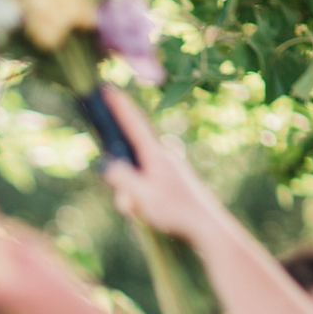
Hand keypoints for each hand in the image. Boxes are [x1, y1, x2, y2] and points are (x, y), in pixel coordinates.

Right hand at [96, 89, 213, 244]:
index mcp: (155, 155)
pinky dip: (141, 200)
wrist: (207, 227)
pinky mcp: (170, 179)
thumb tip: (105, 165)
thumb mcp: (142, 198)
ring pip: (135, 175)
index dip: (118, 106)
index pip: (132, 124)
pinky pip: (145, 184)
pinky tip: (151, 214)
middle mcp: (162, 156)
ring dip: (132, 195)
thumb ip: (121, 179)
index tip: (106, 87)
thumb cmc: (176, 212)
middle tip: (130, 202)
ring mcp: (167, 167)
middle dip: (122, 179)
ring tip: (145, 214)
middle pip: (128, 157)